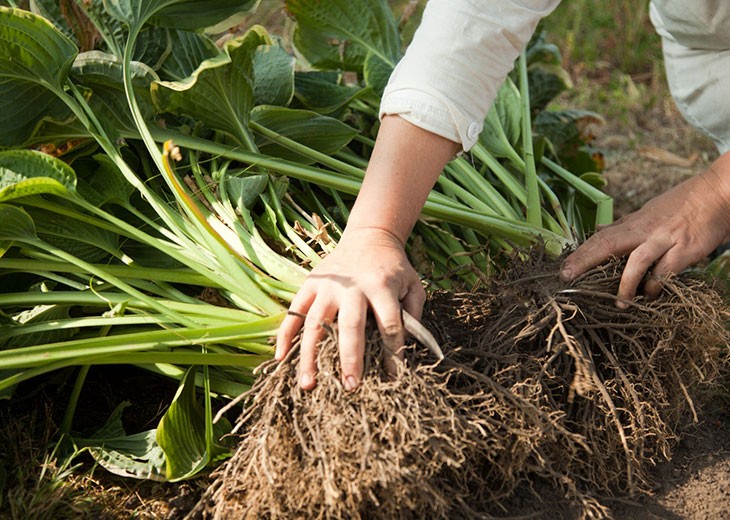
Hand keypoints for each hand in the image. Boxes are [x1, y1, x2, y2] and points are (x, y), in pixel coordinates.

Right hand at [275, 226, 425, 390]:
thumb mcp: (413, 285)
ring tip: (308, 385)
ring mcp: (327, 286)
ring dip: (310, 356)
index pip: (389, 324)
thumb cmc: (394, 268)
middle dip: (350, 358)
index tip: (393, 377)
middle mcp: (352, 286)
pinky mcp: (310, 284)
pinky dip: (285, 335)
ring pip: (315, 323)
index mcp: (381, 286)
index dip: (393, 352)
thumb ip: (413, 315)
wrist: (369, 237)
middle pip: (350, 325)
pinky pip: (294, 312)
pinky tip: (280, 359)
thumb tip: (409, 349)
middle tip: (350, 386)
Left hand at [561, 152, 729, 305]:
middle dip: (585, 261)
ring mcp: (665, 239)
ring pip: (636, 261)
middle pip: (607, 244)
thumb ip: (623, 224)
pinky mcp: (686, 250)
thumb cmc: (682, 203)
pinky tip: (652, 294)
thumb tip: (598, 228)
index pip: (600, 238)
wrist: (719, 192)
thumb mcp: (648, 210)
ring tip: (620, 304)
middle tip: (568, 278)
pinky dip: (656, 285)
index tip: (562, 269)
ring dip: (625, 285)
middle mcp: (644, 230)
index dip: (580, 253)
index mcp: (634, 223)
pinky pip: (666, 271)